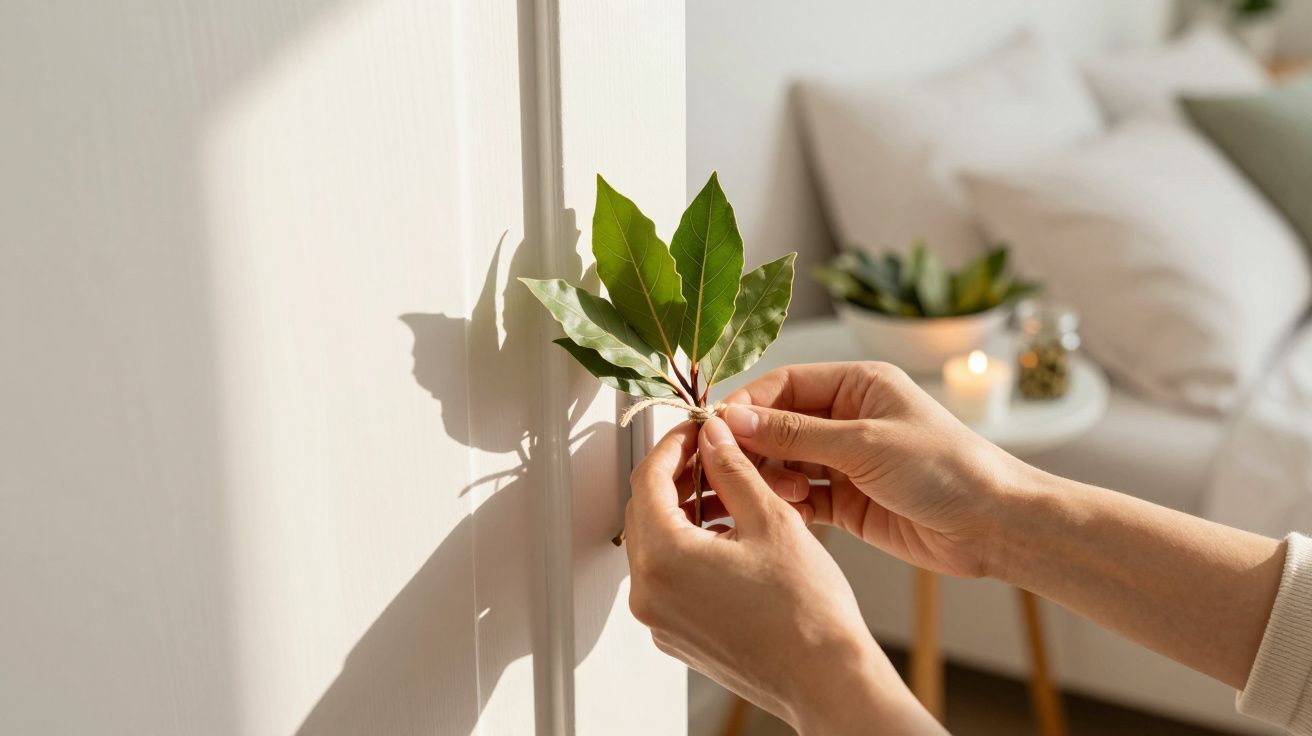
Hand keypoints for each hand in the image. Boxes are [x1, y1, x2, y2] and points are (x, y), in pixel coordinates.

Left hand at [624, 419, 940, 734]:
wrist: (826, 679)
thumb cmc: (806, 612)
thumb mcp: (770, 520)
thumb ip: (732, 470)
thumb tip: (712, 436)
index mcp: (664, 559)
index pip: (648, 481)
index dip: (673, 446)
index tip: (697, 430)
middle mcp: (650, 594)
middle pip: (645, 513)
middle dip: (678, 478)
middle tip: (714, 455)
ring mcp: (660, 620)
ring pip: (658, 545)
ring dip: (685, 513)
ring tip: (731, 495)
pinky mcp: (677, 635)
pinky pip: (670, 577)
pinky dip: (690, 549)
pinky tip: (729, 535)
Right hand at [723, 361, 1034, 577]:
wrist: (993, 525)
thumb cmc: (945, 468)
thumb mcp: (864, 443)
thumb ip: (796, 433)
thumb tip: (734, 419)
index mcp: (858, 385)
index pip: (786, 384)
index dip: (749, 405)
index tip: (716, 427)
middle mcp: (849, 418)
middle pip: (779, 425)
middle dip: (755, 446)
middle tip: (733, 469)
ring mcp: (847, 461)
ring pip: (786, 463)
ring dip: (773, 478)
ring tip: (781, 495)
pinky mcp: (847, 501)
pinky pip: (802, 498)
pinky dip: (788, 505)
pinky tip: (785, 514)